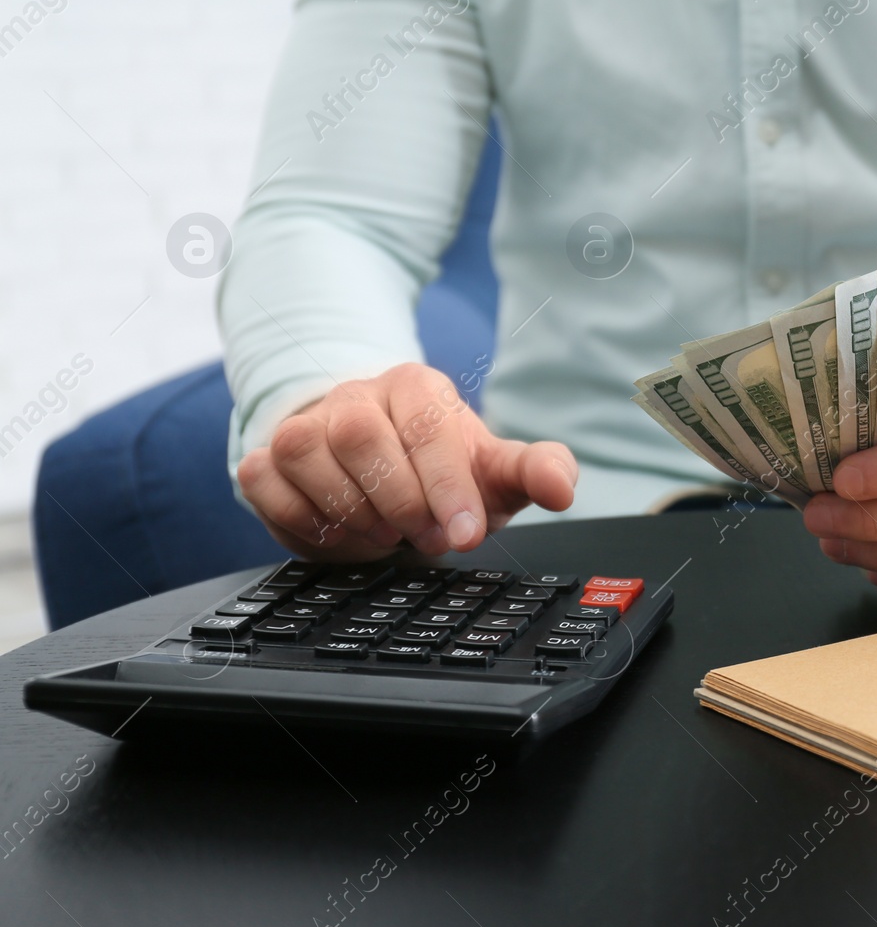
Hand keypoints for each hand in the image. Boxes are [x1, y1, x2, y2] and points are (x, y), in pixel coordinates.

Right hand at [237, 363, 576, 560]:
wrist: (383, 476)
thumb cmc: (442, 472)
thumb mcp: (496, 473)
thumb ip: (538, 472)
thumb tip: (561, 488)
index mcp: (417, 388)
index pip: (427, 426)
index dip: (447, 486)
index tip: (467, 535)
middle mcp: (356, 397)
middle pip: (360, 434)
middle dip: (400, 499)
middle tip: (429, 538)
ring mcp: (305, 424)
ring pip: (306, 454)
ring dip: (351, 511)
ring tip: (388, 536)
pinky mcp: (266, 458)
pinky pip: (265, 482)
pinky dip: (302, 519)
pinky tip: (339, 534)